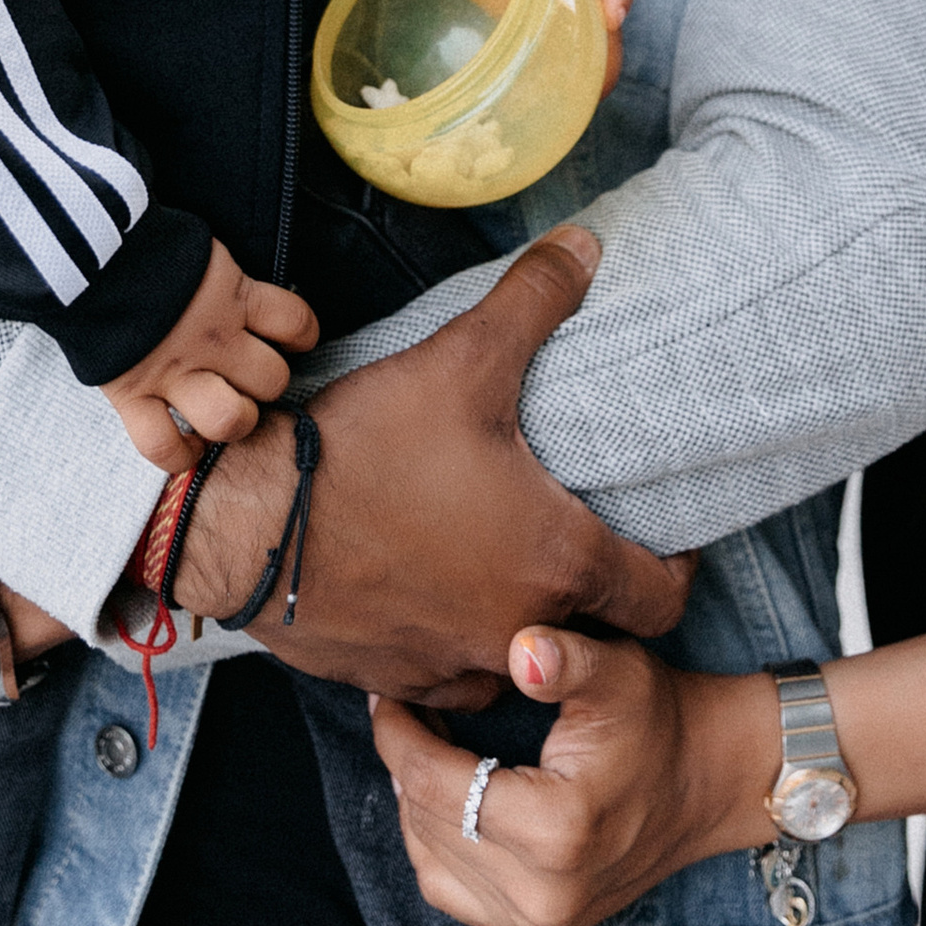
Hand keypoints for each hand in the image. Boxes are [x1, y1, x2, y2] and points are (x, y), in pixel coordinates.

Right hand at [102, 245, 319, 471]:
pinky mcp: (133, 394)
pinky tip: (191, 445)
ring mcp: (173, 371)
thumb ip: (224, 275)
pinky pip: (164, 446)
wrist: (83, 246)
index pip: (296, 322)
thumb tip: (243, 286)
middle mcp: (211, 337)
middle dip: (265, 384)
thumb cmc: (143, 242)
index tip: (290, 338)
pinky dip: (181, 455)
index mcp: (232, 293)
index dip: (301, 335)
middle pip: (271, 381)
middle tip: (247, 377)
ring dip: (234, 421)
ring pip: (230, 420)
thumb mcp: (200, 248)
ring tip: (225, 411)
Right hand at [168, 227, 692, 699]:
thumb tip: (587, 246)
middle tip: (583, 543)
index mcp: (556, 562)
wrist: (249, 527)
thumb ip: (535, 299)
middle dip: (600, 598)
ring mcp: (456, 666)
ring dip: (528, 626)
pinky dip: (458, 642)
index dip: (676, 570)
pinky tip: (436, 592)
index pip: (661, 598)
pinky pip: (452, 674)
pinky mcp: (400, 678)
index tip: (667, 544)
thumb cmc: (365, 451)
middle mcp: (519, 631)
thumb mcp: (462, 359)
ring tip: (508, 569)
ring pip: (523, 661)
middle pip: (600, 635)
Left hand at [371, 626, 767, 925]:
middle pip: (425, 822)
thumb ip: (566, 659)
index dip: (398, 733)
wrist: (705, 783)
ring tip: (423, 746)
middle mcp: (541, 896)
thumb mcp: (618, 672)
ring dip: (415, 803)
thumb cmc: (656, 717)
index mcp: (555, 832)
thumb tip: (522, 650)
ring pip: (429, 862)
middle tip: (405, 707)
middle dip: (404, 761)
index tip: (390, 691)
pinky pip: (452, 893)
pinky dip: (437, 843)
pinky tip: (449, 796)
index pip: (433, 783)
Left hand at [431, 0, 635, 93]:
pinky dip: (560, 77)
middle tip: (598, 86)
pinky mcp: (539, 23)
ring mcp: (559, 1)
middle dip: (611, 50)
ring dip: (591, 73)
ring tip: (574, 107)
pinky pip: (561, 51)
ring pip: (591, 41)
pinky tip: (540, 105)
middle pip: (608, 15)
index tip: (614, 17)